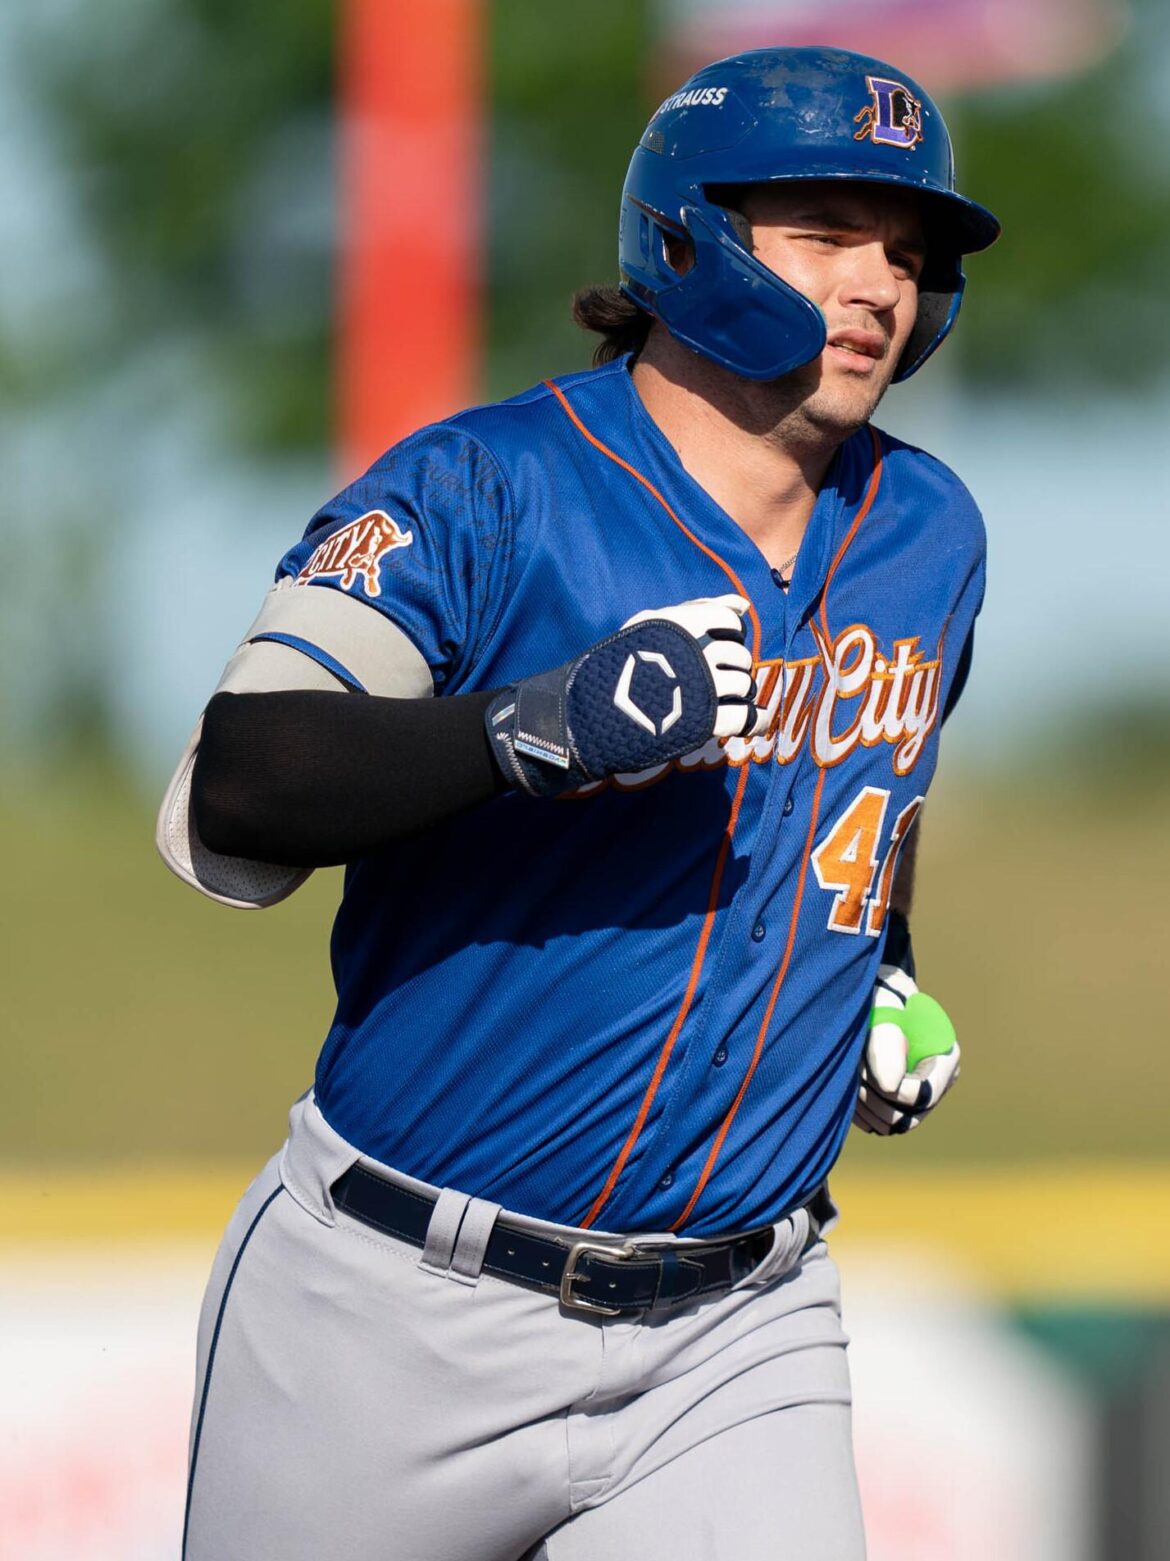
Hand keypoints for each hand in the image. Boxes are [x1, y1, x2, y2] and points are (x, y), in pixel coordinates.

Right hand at [486, 593, 765, 796]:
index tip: (720, 643)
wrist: (584, 716)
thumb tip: (743, 605)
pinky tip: (755, 723)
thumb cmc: (614, 669)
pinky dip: (756, 721)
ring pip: (743, 684)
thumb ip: (695, 610)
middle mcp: (692, 653)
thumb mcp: (647, 627)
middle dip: (735, 666)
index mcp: (676, 625)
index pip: (727, 619)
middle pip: (738, 655)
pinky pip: (746, 718)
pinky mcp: (701, 722)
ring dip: (742, 693)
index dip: (731, 632)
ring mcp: (698, 688)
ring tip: (725, 699)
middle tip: (718, 678)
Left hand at [853, 960, 960, 1134]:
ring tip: (848, 1070)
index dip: (893, 1091)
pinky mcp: (894, 1106)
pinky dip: (856, 1111)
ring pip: (889, 1125)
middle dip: (873, 1097)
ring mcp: (916, 1099)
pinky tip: (846, 1082)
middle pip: (906, 1117)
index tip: (863, 1071)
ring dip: (862, 1104)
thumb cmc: (880, 994)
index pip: (924, 1095)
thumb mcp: (882, 1003)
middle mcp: (936, 1084)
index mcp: (945, 1057)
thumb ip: (886, 1038)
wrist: (869, 999)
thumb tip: (891, 1086)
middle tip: (851, 1067)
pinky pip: (875, 1125)